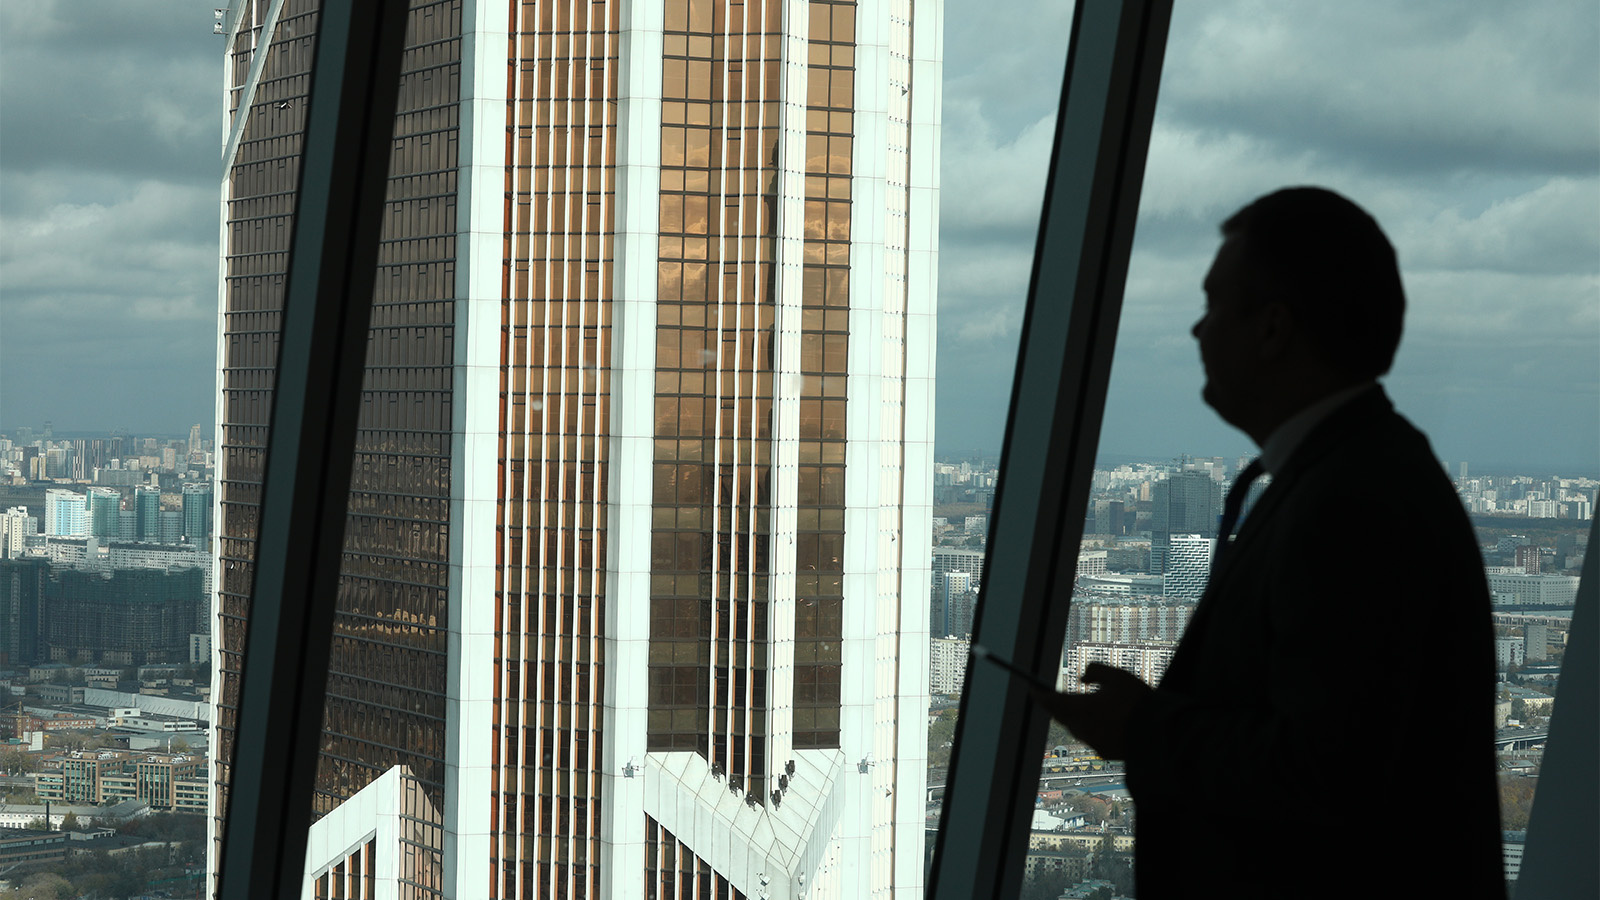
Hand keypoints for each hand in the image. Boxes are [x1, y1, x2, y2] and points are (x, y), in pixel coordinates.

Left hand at [1030, 663, 1151, 760]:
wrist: (1161, 734)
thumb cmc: (1138, 702)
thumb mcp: (1118, 676)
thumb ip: (1095, 671)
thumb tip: (1082, 679)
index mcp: (1082, 708)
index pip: (1052, 702)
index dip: (1040, 695)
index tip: (1033, 690)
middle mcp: (1083, 728)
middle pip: (1061, 716)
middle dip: (1057, 706)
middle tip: (1053, 697)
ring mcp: (1093, 742)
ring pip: (1076, 728)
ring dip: (1075, 717)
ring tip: (1081, 707)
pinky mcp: (1104, 752)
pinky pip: (1090, 738)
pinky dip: (1091, 728)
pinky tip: (1101, 722)